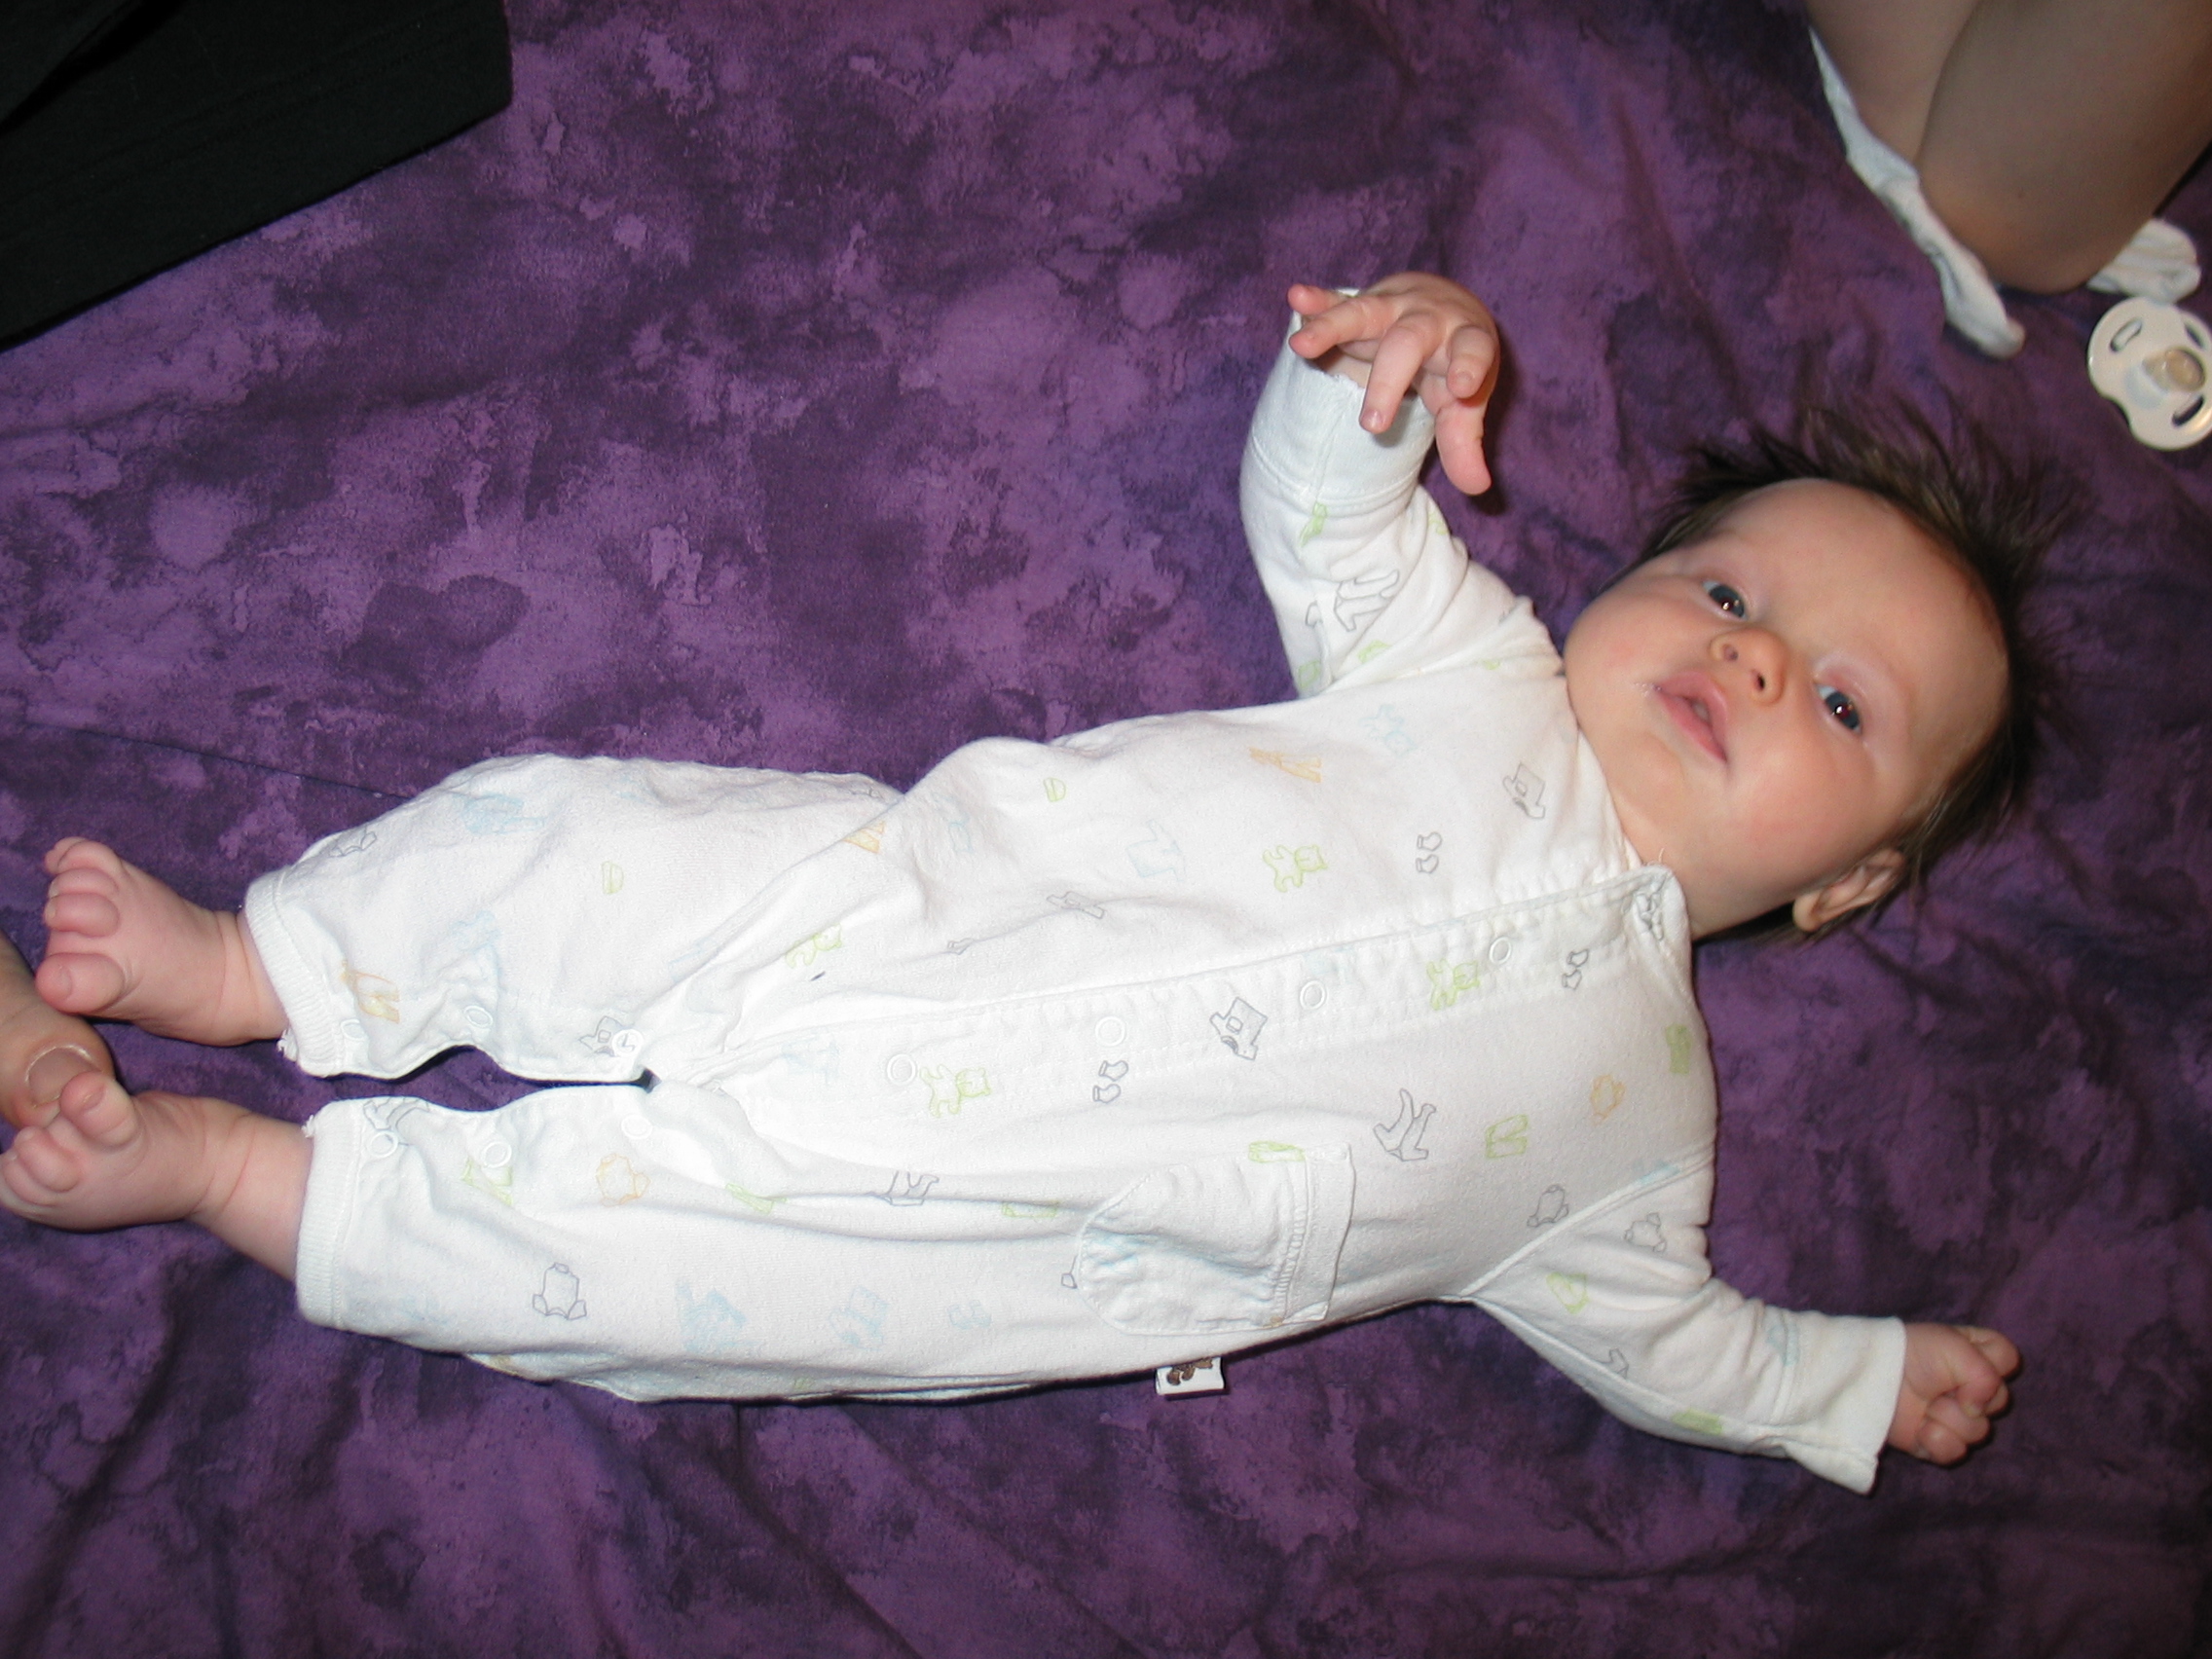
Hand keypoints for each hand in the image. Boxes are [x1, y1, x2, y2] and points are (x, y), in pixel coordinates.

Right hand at [1286, 273, 1500, 495]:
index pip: (1472, 348)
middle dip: (1388, 380)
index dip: (1469, 364)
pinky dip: (1316, 303)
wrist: (1442, 305)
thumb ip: (1464, 442)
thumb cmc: (1455, 360)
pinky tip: (1297, 298)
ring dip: (1331, 327)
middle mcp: (1427, 318)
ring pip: (1363, 313)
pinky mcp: (1360, 305)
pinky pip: (1336, 302)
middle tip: (1373, 426)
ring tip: (1301, 344)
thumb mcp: (1464, 400)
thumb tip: (1477, 487)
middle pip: (1407, 341)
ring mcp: (1391, 307)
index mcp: (1464, 339)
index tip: (1461, 388)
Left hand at [1888, 1323, 2018, 1464]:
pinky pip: (1956, 1453)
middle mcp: (1971, 1388)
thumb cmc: (1913, 1354)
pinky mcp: (1937, 1442)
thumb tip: (1978, 1411)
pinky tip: (1920, 1428)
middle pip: (2000, 1403)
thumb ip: (1986, 1377)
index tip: (1966, 1361)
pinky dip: (1936, 1441)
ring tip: (1925, 1404)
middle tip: (1940, 1386)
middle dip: (1968, 1397)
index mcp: (1977, 1356)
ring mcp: (1955, 1417)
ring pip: (1979, 1432)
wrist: (1872, 1378)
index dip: (1992, 1365)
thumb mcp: (1955, 1348)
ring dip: (1947, 1418)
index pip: (2008, 1360)